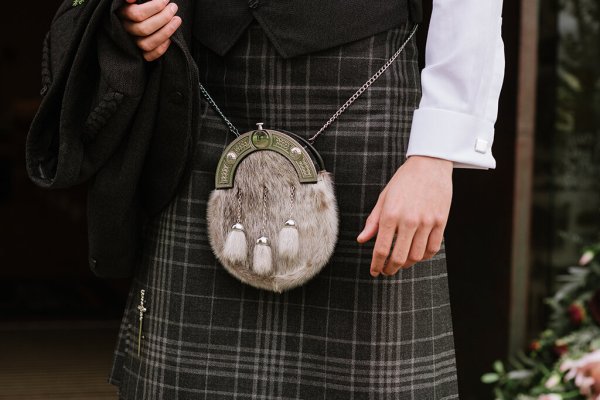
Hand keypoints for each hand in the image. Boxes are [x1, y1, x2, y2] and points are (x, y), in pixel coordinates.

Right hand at [118, 0, 181, 61]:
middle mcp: (125, 29)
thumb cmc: (145, 1)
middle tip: (174, 7)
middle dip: (163, 18)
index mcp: (122, 13)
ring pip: (146, 44)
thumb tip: (130, 1)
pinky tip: (171, 38)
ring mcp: (132, 42)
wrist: (150, 12)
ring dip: (165, 33)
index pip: (137, 14)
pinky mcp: (139, 53)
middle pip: (143, 29)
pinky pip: (148, 56)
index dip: (155, 7)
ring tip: (177, 20)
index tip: (166, 0)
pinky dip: (161, 49)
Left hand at [356, 155, 452, 276]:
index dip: (377, 265)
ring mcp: (427, 222)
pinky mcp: (441, 221)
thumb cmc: (404, 180)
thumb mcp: (384, 198)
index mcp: (390, 215)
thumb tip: (362, 240)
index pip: (381, 249)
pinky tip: (417, 255)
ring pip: (417, 256)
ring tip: (400, 263)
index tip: (374, 271)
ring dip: (407, 264)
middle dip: (390, 269)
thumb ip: (373, 221)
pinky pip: (433, 248)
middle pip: (399, 257)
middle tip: (386, 271)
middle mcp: (409, 221)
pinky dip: (424, 256)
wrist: (430, 164)